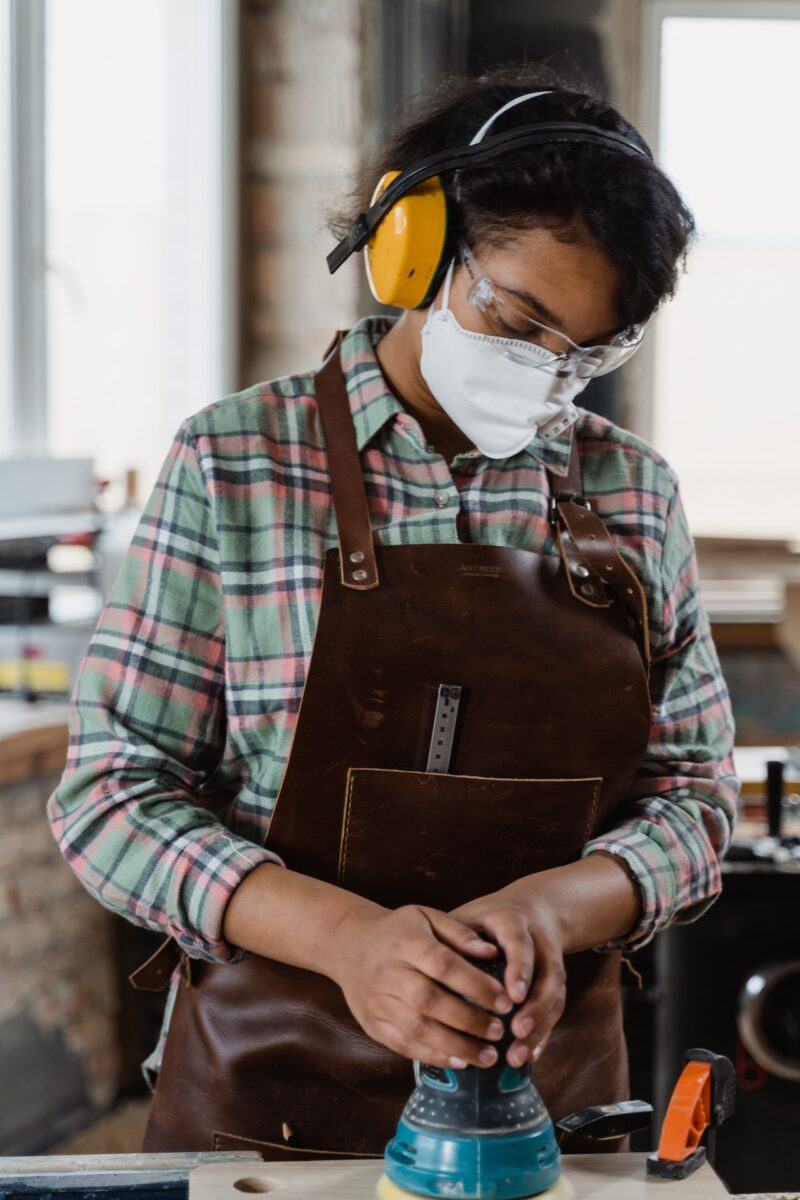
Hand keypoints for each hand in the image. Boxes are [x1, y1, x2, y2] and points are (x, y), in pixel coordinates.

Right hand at [330, 904, 514, 1067]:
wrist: (348, 945)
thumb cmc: (399, 931)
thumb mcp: (427, 917)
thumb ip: (460, 934)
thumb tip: (493, 954)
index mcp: (407, 942)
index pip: (444, 964)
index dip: (475, 985)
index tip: (504, 1000)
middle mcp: (389, 973)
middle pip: (430, 1001)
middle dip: (469, 1020)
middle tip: (499, 1032)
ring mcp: (378, 1001)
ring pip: (417, 1029)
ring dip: (456, 1046)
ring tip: (488, 1056)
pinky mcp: (372, 1024)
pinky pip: (403, 1045)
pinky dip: (432, 1056)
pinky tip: (459, 1061)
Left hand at [449, 883, 566, 1068]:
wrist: (532, 909)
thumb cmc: (488, 917)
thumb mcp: (469, 916)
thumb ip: (453, 937)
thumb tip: (430, 966)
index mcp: (513, 921)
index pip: (521, 943)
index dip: (520, 968)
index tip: (514, 996)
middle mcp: (539, 942)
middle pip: (547, 976)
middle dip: (535, 1008)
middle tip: (517, 1032)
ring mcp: (551, 963)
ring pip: (554, 996)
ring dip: (539, 1027)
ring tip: (517, 1055)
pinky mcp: (554, 982)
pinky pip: (555, 1010)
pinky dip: (543, 1034)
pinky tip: (529, 1056)